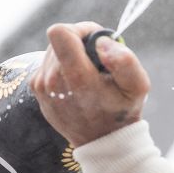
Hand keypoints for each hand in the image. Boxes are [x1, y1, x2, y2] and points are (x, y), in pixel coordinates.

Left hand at [29, 22, 150, 146]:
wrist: (102, 142)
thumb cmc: (122, 112)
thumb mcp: (137, 86)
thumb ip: (125, 60)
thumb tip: (101, 42)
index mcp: (76, 77)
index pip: (60, 32)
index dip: (81, 30)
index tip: (95, 43)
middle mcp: (52, 80)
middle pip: (58, 40)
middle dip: (79, 44)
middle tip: (98, 64)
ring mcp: (41, 87)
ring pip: (52, 51)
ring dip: (71, 57)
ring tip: (88, 77)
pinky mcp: (36, 91)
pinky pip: (47, 65)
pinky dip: (62, 69)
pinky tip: (76, 86)